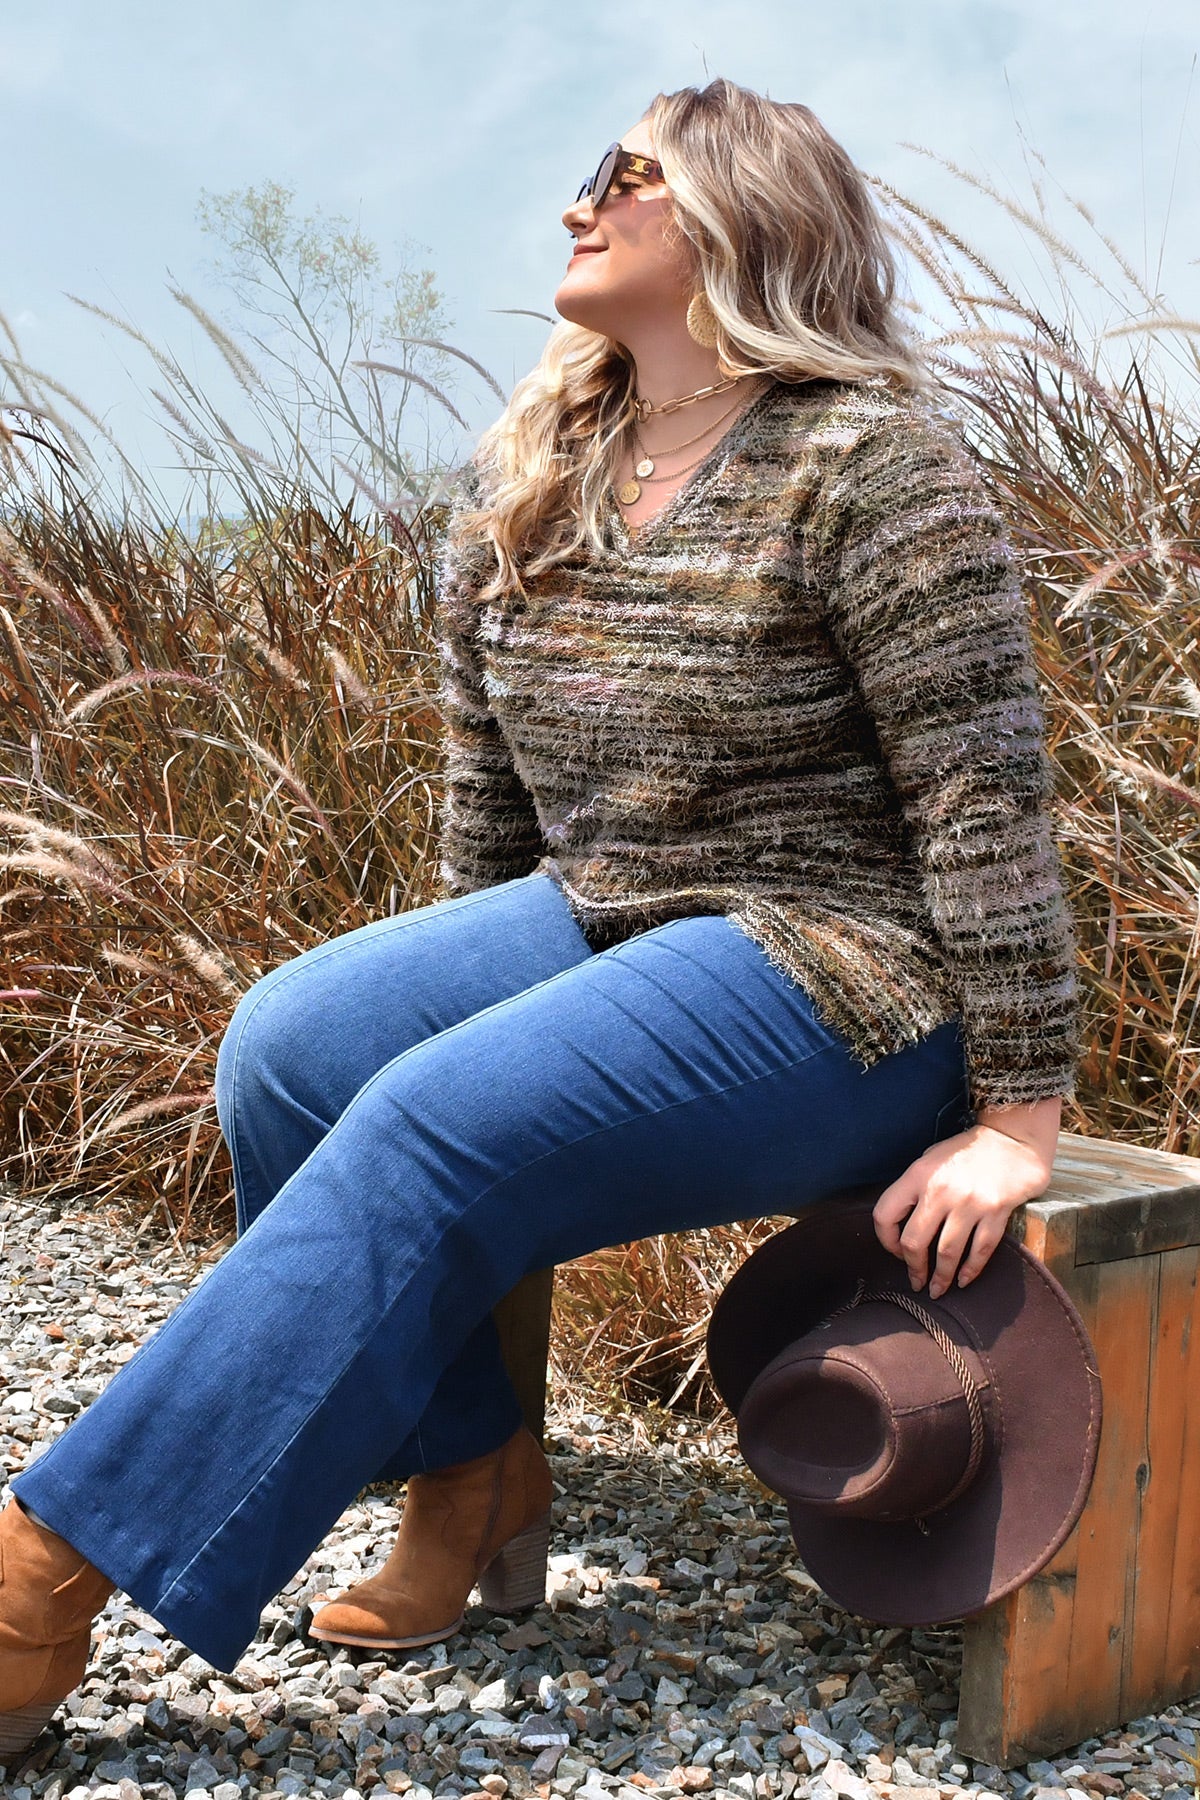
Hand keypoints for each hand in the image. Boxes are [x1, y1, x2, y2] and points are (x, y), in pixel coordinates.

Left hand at [872, 1123, 1054, 1298]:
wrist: (1013, 1140)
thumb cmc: (967, 1151)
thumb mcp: (930, 1158)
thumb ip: (914, 1188)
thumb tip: (902, 1225)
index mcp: (918, 1175)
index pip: (885, 1214)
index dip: (886, 1240)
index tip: (896, 1251)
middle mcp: (941, 1190)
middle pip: (915, 1241)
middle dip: (914, 1268)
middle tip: (916, 1281)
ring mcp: (970, 1203)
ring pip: (947, 1252)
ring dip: (940, 1277)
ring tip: (937, 1290)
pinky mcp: (997, 1212)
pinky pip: (980, 1250)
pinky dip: (971, 1270)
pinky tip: (964, 1280)